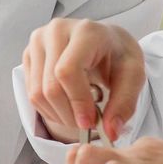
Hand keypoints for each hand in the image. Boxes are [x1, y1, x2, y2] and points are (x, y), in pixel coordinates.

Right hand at [21, 18, 143, 143]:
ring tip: (79, 113)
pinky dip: (49, 109)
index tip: (90, 123)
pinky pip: (31, 93)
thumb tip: (110, 131)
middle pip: (50, 87)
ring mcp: (39, 42)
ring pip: (37, 94)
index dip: (77, 102)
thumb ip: (124, 104)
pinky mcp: (29, 54)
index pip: (68, 71)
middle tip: (87, 124)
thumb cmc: (118, 56)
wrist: (105, 41)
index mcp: (86, 32)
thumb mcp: (133, 76)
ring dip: (58, 115)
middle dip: (69, 115)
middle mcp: (57, 31)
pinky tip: (67, 105)